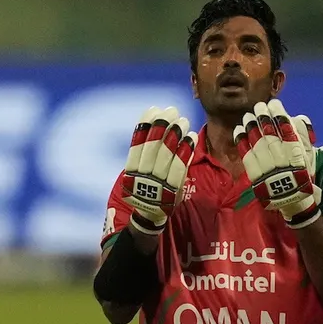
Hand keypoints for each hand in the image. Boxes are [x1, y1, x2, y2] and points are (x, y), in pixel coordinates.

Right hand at [118, 106, 195, 234]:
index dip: (145, 125)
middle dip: (163, 125)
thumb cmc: (146, 186)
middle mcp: (142, 177)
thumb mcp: (139, 171)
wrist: (150, 214)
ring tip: (184, 121)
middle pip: (152, 147)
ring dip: (176, 135)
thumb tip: (157, 122)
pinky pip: (180, 167)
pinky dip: (186, 150)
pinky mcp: (173, 190)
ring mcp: (158, 184)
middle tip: (172, 111)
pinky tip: (191, 136)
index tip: (153, 109)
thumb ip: (146, 152)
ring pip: (167, 155)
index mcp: (131, 170)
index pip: (137, 143)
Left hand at [235, 99, 322, 228]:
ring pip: (257, 143)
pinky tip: (239, 129)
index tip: (274, 104)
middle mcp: (281, 160)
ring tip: (249, 116)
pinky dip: (242, 141)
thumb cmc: (302, 173)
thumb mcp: (308, 154)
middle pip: (269, 134)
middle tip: (259, 106)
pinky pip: (246, 154)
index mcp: (296, 154)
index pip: (286, 130)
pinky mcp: (255, 175)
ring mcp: (267, 168)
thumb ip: (303, 135)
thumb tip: (295, 117)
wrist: (292, 200)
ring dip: (251, 127)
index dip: (279, 115)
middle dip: (263, 118)